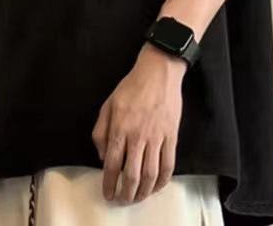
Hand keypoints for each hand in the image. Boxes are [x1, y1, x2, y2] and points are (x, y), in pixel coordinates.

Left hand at [92, 46, 183, 203]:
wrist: (158, 72)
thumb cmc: (131, 87)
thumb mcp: (108, 105)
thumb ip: (101, 132)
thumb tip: (103, 157)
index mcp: (120, 128)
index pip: (112, 164)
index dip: (109, 183)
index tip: (108, 194)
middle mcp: (138, 136)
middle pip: (132, 175)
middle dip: (126, 193)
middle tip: (122, 200)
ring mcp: (156, 137)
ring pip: (150, 174)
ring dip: (144, 192)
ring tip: (138, 198)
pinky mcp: (171, 136)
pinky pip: (168, 165)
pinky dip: (163, 181)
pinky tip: (157, 187)